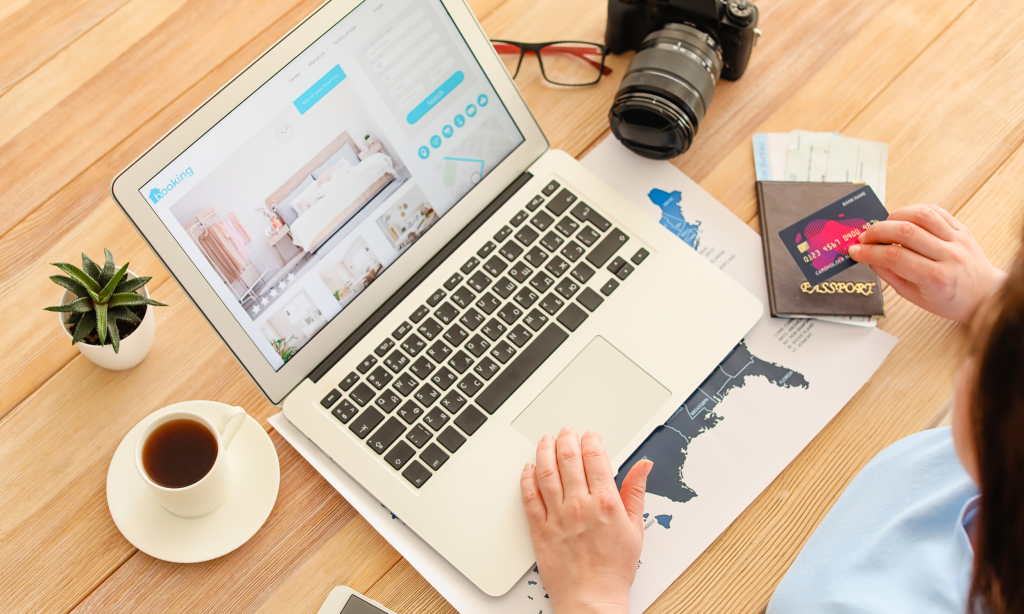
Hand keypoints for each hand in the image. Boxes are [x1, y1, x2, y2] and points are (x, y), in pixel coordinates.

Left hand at [520, 428, 652, 613]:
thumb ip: (636, 492)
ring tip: (546, 440)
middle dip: (567, 439)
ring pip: (546, 473)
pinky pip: (530, 498)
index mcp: (606, 503)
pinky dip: (527, 479)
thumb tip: (643, 466)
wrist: (592, 599)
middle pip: (569, 459)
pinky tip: (528, 468)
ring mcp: (558, 517)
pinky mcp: (540, 530)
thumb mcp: (635, 528)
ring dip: (545, 451)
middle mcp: (580, 506)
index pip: (595, 459)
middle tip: (566, 431)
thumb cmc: (614, 569)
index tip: (589, 436)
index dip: (591, 441)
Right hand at [848, 204, 1004, 323]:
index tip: (855, 251)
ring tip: (884, 226)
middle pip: (906, 232)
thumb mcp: (915, 297)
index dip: (869, 252)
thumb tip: (869, 258)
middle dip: (877, 231)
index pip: (895, 257)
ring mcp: (957, 239)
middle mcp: (949, 256)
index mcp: (936, 278)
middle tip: (864, 237)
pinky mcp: (962, 229)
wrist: (985, 295)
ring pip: (921, 215)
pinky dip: (914, 211)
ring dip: (895, 216)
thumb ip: (890, 276)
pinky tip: (903, 219)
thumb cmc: (950, 300)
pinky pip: (936, 211)